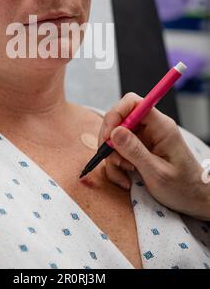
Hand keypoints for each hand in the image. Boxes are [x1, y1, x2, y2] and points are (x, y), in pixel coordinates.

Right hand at [98, 92, 209, 220]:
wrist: (194, 200)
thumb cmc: (183, 188)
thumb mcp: (157, 173)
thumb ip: (135, 151)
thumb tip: (114, 132)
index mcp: (161, 127)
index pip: (133, 103)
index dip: (116, 114)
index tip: (108, 136)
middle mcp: (152, 128)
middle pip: (119, 119)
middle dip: (110, 140)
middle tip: (111, 159)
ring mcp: (144, 138)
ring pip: (116, 137)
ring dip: (113, 157)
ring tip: (125, 174)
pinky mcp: (139, 149)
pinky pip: (119, 150)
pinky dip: (116, 165)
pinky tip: (126, 178)